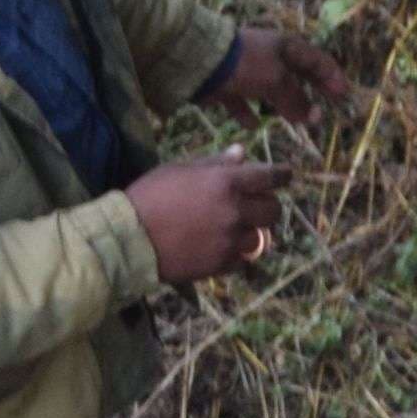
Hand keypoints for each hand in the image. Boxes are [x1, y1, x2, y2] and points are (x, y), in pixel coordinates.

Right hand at [132, 154, 287, 286]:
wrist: (129, 238)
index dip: (282, 175)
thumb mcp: (181, 169)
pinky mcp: (221, 264)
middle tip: (258, 205)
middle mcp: (235, 211)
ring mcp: (230, 240)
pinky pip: (242, 258)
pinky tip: (222, 246)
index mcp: (226, 182)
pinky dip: (236, 252)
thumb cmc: (150, 195)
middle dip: (268, 205)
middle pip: (273, 210)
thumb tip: (242, 153)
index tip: (286, 175)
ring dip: (252, 231)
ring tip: (236, 228)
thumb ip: (216, 163)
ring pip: (260, 237)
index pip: (269, 177)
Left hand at [209, 26, 358, 134]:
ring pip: (270, 89)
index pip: (317, 61)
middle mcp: (268, 56)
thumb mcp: (276, 81)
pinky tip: (251, 125)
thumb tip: (313, 118)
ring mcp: (246, 69)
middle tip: (320, 112)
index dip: (332, 77)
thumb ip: (296, 100)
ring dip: (280, 104)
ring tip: (290, 120)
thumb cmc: (244, 64)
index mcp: (285, 47)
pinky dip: (248, 112)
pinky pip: (242, 100)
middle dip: (308, 93)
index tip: (343, 95)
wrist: (198, 59)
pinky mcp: (226, 83)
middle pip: (295, 76)